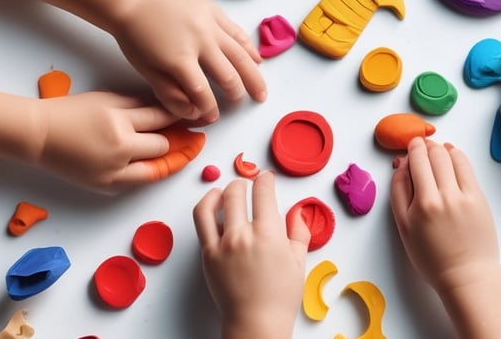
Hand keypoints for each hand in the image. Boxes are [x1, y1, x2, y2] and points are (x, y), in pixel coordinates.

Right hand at [32, 92, 179, 191]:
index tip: (195, 118)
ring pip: (157, 169)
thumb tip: (167, 109)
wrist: (38, 135)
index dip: (181, 118)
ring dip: (171, 159)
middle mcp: (119, 147)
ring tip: (187, 152)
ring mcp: (113, 170)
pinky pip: (139, 181)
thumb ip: (138, 104)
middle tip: (193, 136)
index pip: (161, 118)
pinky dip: (152, 171)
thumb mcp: (107, 99)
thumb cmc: (71, 112)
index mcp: (119, 121)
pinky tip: (162, 163)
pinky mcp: (106, 185)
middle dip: (176, 139)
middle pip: (163, 146)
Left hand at [108, 0, 266, 122]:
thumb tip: (194, 113)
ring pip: (240, 54)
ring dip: (253, 76)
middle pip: (228, 75)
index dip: (210, 109)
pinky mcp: (214, 11)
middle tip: (241, 105)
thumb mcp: (147, 71)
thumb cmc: (135, 38)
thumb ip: (171, 94)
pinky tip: (257, 61)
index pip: (203, 92)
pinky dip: (249, 48)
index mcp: (179, 59)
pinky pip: (237, 32)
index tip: (212, 117)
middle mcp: (200, 40)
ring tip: (262, 91)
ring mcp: (210, 23)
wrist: (131, 0)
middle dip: (237, 94)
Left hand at [193, 176, 309, 338]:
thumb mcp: (299, 261)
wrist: (256, 321)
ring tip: (225, 190)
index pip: (263, 192)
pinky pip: (201, 222)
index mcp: (269, 233)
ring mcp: (222, 244)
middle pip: (236, 193)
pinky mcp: (207, 255)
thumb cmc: (280, 296)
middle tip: (247, 184)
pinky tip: (212, 207)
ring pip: (213, 203)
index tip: (266, 178)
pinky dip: (206, 207)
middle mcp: (243, 235)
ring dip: (221, 191)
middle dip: (243, 183)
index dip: (265, 180)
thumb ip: (298, 231)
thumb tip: (297, 212)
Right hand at [390, 138, 498, 293]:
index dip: (412, 149)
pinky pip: (466, 166)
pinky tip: (452, 154)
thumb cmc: (432, 257)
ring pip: (450, 156)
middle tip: (421, 145)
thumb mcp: (404, 229)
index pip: (415, 163)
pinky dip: (457, 155)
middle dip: (425, 145)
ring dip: (441, 147)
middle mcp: (442, 197)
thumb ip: (399, 194)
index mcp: (421, 205)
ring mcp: (463, 196)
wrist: (466, 275)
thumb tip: (402, 166)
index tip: (411, 146)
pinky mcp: (479, 197)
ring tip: (436, 149)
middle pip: (432, 155)